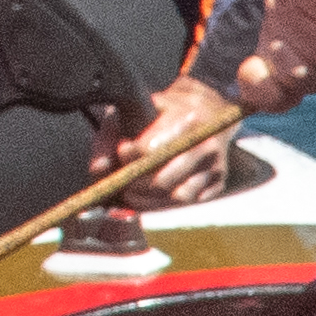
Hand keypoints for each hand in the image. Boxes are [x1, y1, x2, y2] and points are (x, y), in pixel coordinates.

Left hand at [113, 72, 251, 203]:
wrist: (208, 110)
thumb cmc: (163, 111)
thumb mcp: (134, 111)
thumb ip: (110, 136)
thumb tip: (98, 169)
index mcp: (187, 119)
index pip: (151, 150)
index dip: (130, 156)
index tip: (121, 152)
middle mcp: (206, 145)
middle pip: (162, 180)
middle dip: (136, 185)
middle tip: (122, 182)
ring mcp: (215, 166)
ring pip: (177, 197)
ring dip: (149, 200)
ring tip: (132, 193)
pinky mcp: (218, 183)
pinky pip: (190, 204)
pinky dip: (166, 205)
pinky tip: (150, 197)